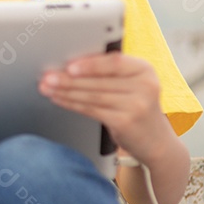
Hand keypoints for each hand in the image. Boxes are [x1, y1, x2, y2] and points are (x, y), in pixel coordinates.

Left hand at [38, 52, 170, 164]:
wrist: (156, 141)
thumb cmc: (137, 106)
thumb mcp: (132, 84)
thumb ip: (109, 71)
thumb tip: (70, 62)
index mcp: (144, 69)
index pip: (114, 62)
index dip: (90, 64)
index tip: (69, 66)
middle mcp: (145, 86)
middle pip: (99, 80)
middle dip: (68, 78)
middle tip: (47, 76)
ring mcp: (137, 106)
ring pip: (92, 95)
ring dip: (66, 91)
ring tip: (47, 87)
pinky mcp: (126, 123)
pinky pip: (91, 110)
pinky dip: (72, 103)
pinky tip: (59, 99)